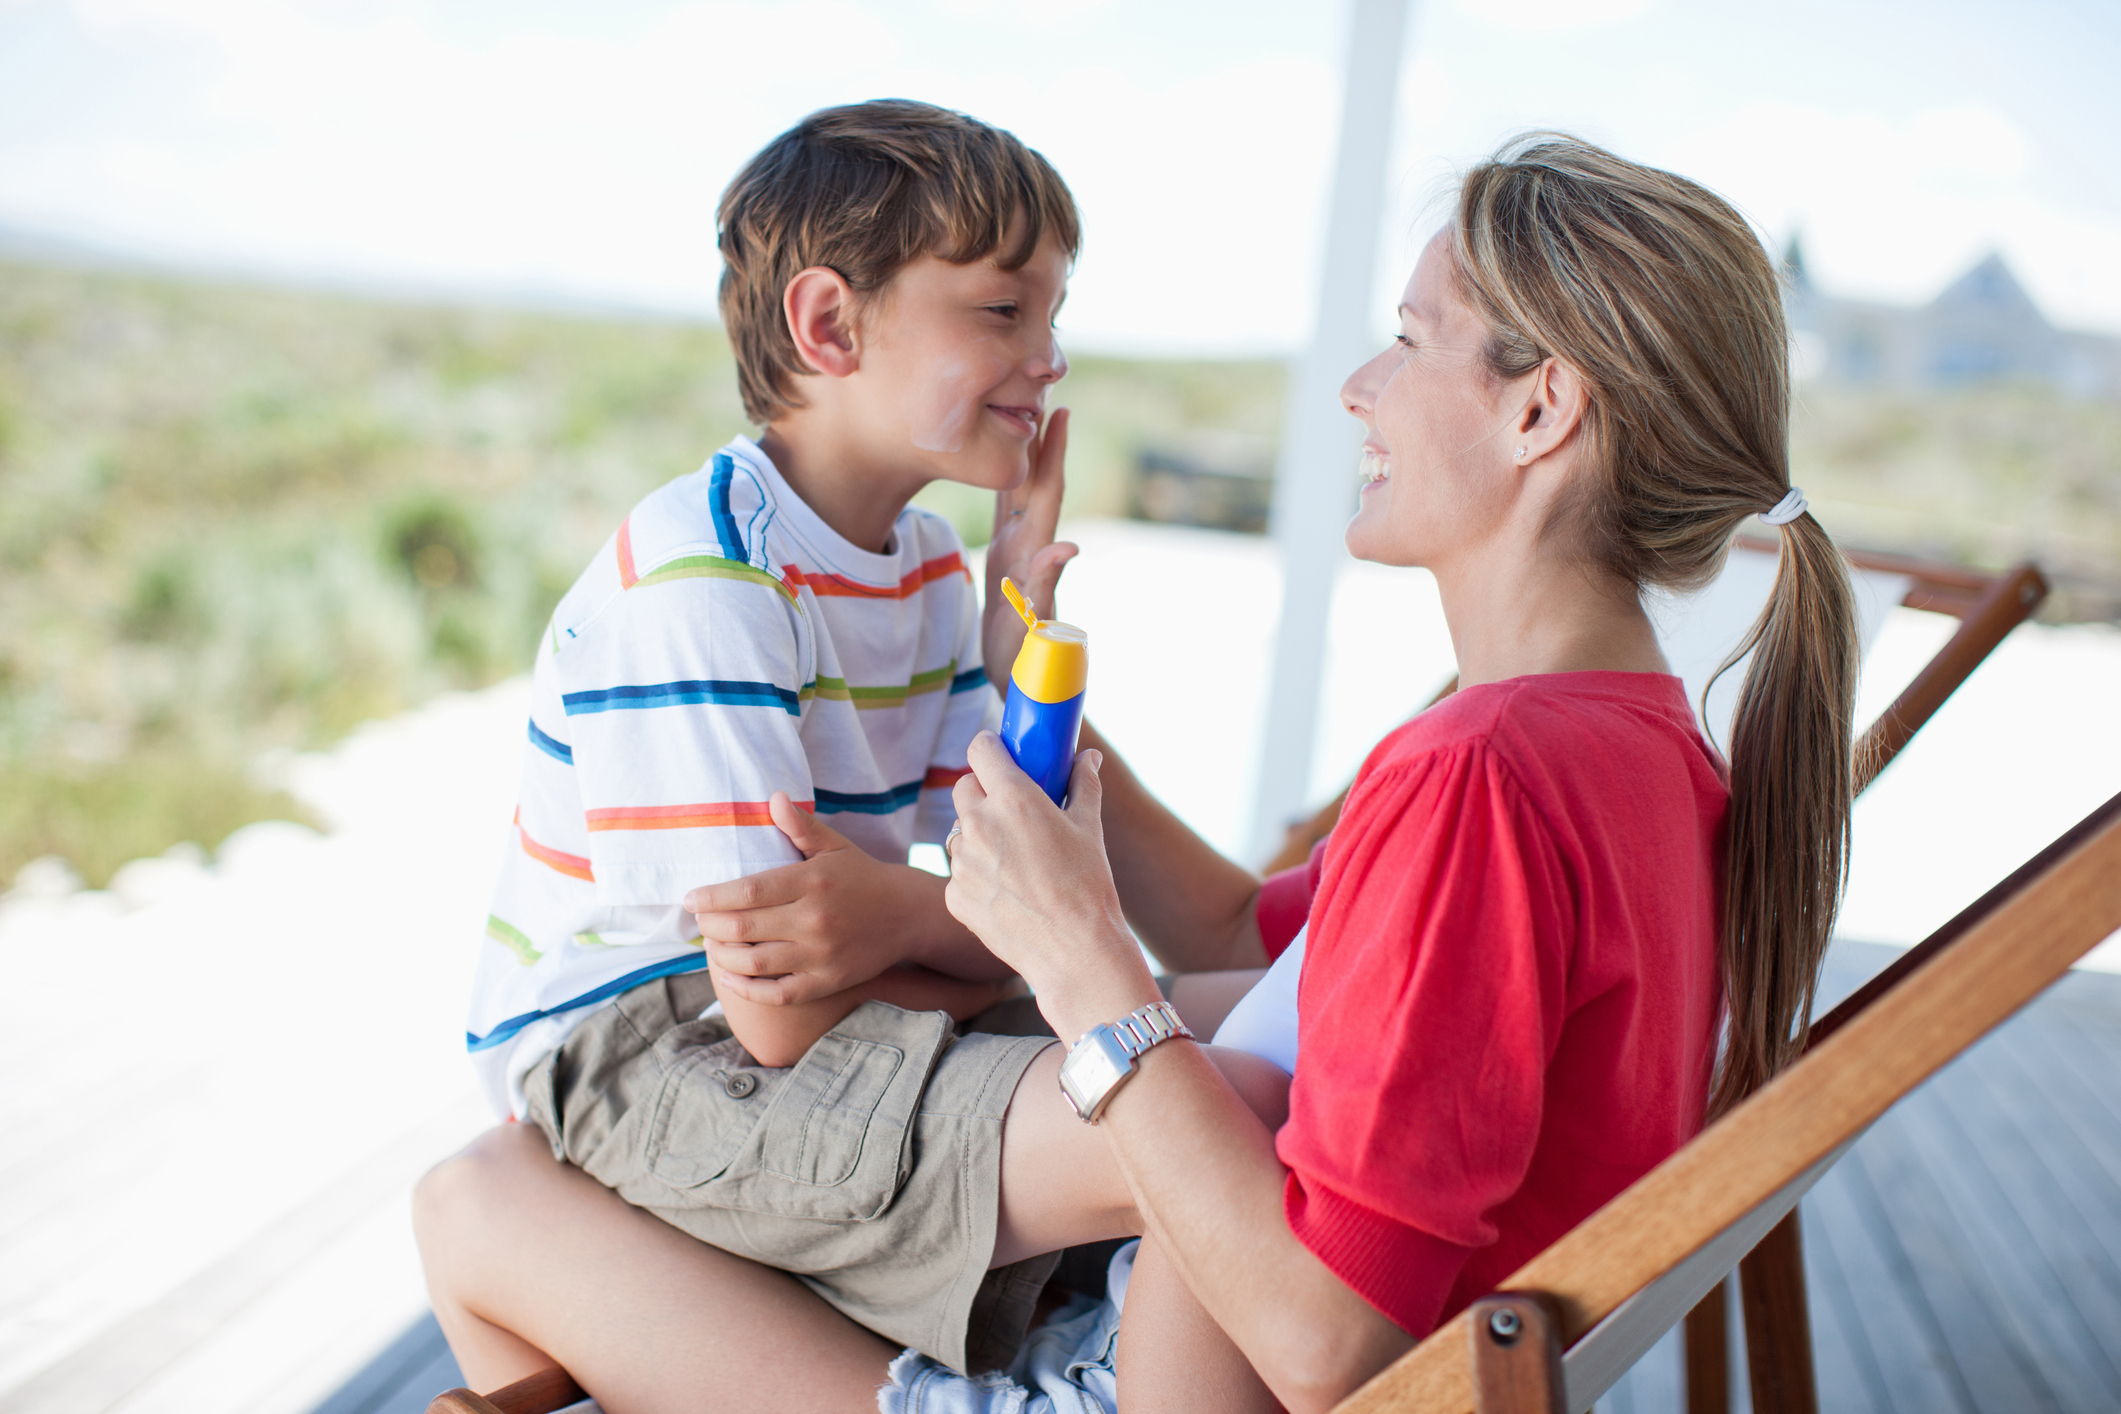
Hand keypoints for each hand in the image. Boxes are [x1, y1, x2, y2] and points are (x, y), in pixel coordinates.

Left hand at [687, 793, 933, 1004]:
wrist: (907, 915)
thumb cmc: (861, 876)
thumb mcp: (835, 846)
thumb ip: (801, 826)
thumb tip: (773, 797)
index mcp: (812, 881)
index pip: (748, 890)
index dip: (712, 897)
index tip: (690, 898)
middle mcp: (815, 919)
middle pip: (744, 927)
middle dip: (710, 926)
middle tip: (699, 922)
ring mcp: (821, 954)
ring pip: (755, 962)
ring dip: (723, 956)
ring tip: (712, 945)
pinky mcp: (827, 982)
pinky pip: (777, 994)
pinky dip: (747, 988)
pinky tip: (729, 975)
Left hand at [945, 733, 1158, 1038]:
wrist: (1075, 952)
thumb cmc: (1088, 887)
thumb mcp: (1089, 829)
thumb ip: (1083, 784)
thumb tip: (1088, 757)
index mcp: (1013, 799)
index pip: (981, 749)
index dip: (990, 748)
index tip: (999, 754)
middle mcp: (980, 825)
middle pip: (964, 788)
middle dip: (983, 792)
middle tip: (1010, 809)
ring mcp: (962, 862)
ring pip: (959, 833)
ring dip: (978, 836)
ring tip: (1014, 860)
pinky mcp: (954, 895)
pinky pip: (959, 874)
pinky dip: (977, 877)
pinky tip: (1007, 893)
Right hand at [983, 408, 1078, 690]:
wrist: (1019, 680)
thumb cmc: (1025, 659)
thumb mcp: (1034, 623)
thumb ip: (1047, 584)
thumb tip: (1068, 546)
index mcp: (1035, 553)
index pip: (1047, 494)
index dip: (1053, 455)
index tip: (1061, 412)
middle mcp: (1029, 546)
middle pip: (1036, 483)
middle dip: (1042, 440)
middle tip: (1045, 392)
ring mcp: (1018, 552)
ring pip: (1021, 493)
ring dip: (1025, 455)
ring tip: (1024, 415)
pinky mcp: (1006, 563)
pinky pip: (1006, 513)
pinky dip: (1005, 484)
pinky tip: (1001, 463)